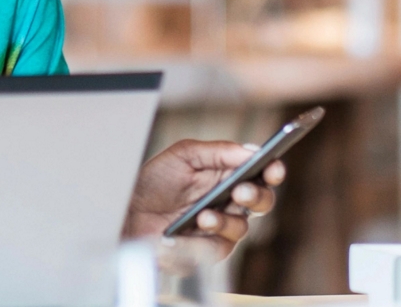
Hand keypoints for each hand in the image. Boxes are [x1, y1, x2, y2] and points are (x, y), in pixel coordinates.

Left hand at [122, 140, 284, 257]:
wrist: (128, 213)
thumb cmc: (156, 182)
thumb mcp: (184, 155)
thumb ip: (218, 151)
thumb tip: (251, 150)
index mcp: (229, 176)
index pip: (261, 174)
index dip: (272, 170)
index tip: (273, 167)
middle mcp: (231, 202)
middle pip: (262, 202)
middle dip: (256, 196)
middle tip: (241, 191)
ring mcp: (222, 228)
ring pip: (241, 227)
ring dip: (224, 220)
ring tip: (204, 216)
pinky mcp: (208, 250)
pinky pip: (216, 248)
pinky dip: (202, 240)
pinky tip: (190, 231)